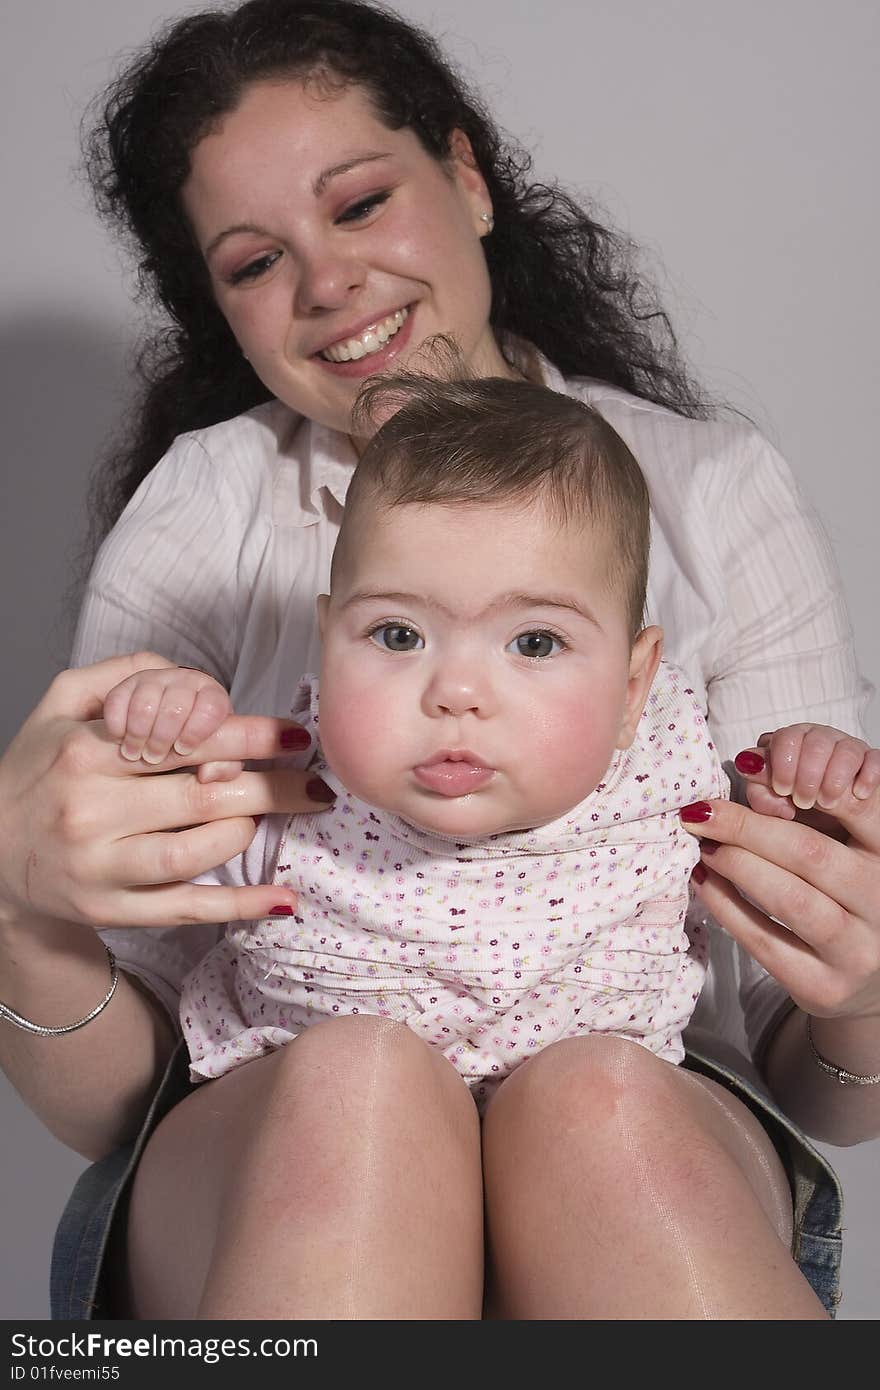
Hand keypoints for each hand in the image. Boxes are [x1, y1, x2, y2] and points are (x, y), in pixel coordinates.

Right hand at [0, 654, 332, 929]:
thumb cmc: (40, 768)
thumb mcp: (61, 702)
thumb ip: (124, 673)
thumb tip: (194, 677)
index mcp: (86, 751)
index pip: (184, 739)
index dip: (249, 737)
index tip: (294, 737)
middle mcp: (91, 809)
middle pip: (203, 796)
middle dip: (274, 788)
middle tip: (316, 782)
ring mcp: (101, 866)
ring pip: (198, 850)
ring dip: (250, 832)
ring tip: (272, 817)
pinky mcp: (111, 909)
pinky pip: (186, 909)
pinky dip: (239, 906)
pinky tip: (283, 899)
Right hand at [103, 665, 240, 781]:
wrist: (156, 729)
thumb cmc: (190, 744)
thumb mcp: (212, 756)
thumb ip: (221, 766)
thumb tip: (209, 774)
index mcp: (212, 696)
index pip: (211, 706)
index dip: (196, 731)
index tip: (183, 749)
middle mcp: (185, 681)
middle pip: (175, 707)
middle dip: (163, 738)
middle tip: (156, 757)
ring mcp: (154, 680)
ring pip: (145, 705)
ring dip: (138, 735)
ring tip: (136, 754)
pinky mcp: (125, 686)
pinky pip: (117, 702)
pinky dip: (118, 726)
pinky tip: (121, 739)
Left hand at [681, 763, 879, 1021]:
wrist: (870, 981)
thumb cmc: (846, 897)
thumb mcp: (847, 850)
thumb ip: (816, 814)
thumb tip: (750, 771)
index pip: (863, 808)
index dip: (808, 786)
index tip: (752, 771)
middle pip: (812, 854)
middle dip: (748, 828)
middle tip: (704, 812)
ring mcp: (858, 952)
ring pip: (790, 899)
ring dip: (736, 865)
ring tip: (705, 846)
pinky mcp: (823, 988)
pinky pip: (764, 941)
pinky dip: (726, 907)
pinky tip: (705, 882)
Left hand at [734, 724, 879, 819]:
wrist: (839, 832)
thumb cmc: (801, 815)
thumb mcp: (778, 805)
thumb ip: (761, 788)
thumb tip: (748, 766)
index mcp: (792, 747)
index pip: (783, 737)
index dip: (781, 761)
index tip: (782, 789)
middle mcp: (820, 743)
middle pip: (813, 738)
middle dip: (807, 771)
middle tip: (803, 800)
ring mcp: (848, 752)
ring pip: (844, 747)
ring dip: (834, 776)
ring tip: (827, 802)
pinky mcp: (872, 764)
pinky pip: (874, 758)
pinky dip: (867, 775)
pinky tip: (859, 793)